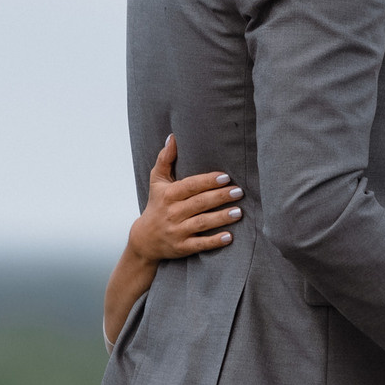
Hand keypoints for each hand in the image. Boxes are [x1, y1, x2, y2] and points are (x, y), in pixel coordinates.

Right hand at [129, 136, 243, 260]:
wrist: (144, 239)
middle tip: (239, 192)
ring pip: (202, 223)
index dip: (208, 181)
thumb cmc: (156, 204)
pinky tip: (229, 237)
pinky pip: (200, 244)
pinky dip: (214, 242)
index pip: (190, 186)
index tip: (226, 176)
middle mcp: (172, 213)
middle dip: (220, 197)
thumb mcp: (157, 181)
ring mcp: (177, 231)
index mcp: (168, 194)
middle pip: (199, 203)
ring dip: (221, 218)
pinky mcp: (182, 247)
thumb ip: (165, 159)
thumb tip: (173, 137)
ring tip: (239, 212)